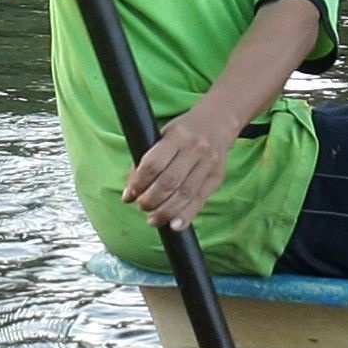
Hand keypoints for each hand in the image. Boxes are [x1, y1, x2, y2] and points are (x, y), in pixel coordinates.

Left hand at [122, 97, 245, 233]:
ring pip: (185, 194)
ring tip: (153, 220)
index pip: (154, 163)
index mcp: (177, 136)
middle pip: (169, 182)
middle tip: (141, 207)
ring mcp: (209, 164)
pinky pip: (200, 200)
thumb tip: (130, 191)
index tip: (130, 194)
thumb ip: (148, 160)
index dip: (139, 183)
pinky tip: (174, 225)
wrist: (218, 122)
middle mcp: (195, 149)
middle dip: (151, 200)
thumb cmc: (184, 131)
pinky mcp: (217, 177)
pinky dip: (186, 216)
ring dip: (165, 211)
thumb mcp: (163, 135)